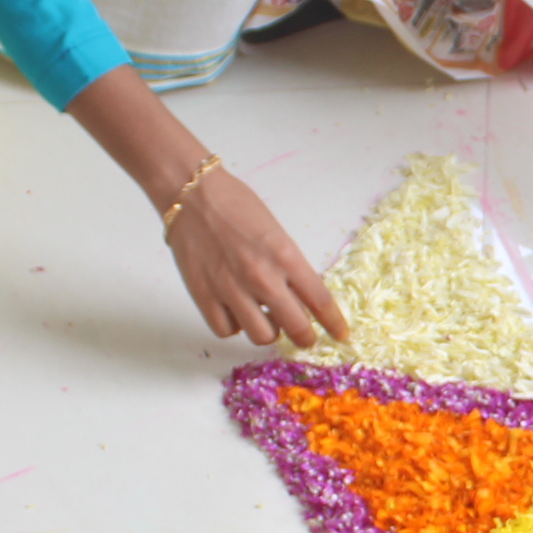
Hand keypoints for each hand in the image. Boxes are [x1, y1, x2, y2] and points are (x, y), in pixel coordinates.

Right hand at [165, 167, 350, 347]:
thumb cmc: (236, 205)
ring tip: (264, 316)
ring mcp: (231, 289)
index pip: (320, 301)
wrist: (192, 195)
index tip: (341, 335)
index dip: (335, 324)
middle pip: (297, 328)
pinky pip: (226, 330)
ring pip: (262, 336)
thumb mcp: (277, 233)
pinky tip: (235, 311)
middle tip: (304, 336)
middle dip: (305, 337)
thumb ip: (290, 267)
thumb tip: (302, 298)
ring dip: (268, 331)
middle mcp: (261, 276)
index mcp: (285, 256)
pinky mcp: (204, 296)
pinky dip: (234, 325)